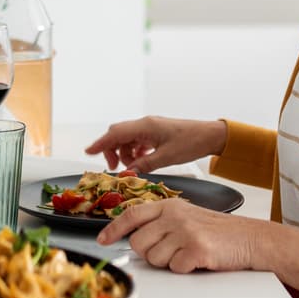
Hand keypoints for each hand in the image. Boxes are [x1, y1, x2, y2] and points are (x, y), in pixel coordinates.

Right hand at [85, 116, 227, 173]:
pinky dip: (135, 151)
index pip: (116, 134)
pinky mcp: (156, 133)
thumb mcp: (166, 157)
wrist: (210, 136)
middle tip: (114, 167)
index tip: (88, 151)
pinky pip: (138, 141)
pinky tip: (142, 160)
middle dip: (112, 150)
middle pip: (119, 135)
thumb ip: (144, 164)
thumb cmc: (191, 142)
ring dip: (125, 153)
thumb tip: (127, 173)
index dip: (100, 143)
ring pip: (128, 139)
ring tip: (132, 166)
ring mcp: (151, 127)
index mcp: (145, 126)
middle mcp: (145, 124)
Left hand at [96, 198, 265, 273]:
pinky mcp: (196, 249)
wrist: (249, 238)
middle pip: (138, 243)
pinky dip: (185, 268)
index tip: (102, 239)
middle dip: (149, 253)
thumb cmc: (217, 230)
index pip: (132, 214)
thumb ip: (160, 222)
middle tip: (170, 251)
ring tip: (187, 253)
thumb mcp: (186, 216)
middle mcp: (174, 215)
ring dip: (169, 262)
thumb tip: (133, 237)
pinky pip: (175, 268)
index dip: (114, 229)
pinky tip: (198, 259)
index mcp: (170, 205)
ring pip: (154, 259)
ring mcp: (185, 231)